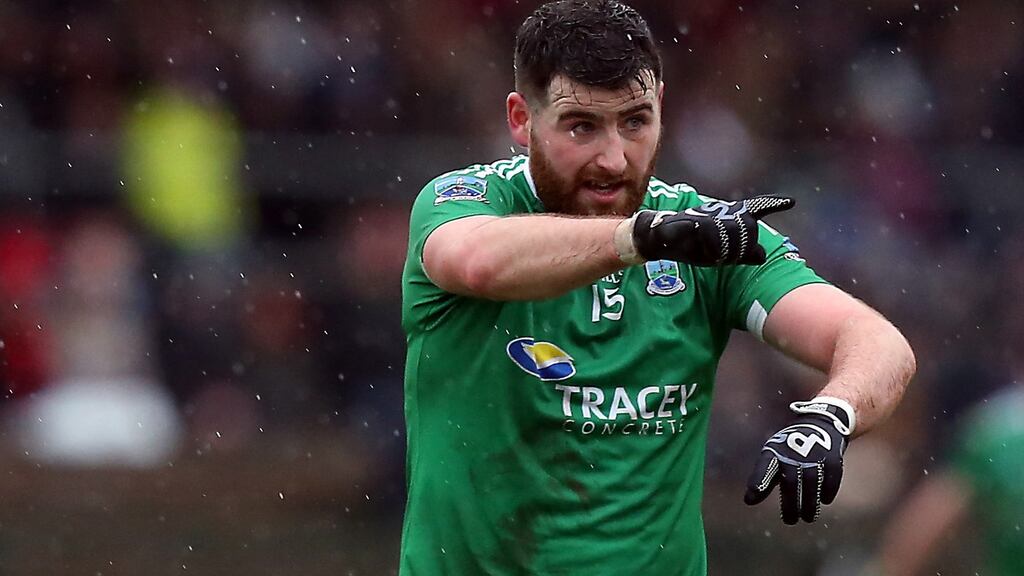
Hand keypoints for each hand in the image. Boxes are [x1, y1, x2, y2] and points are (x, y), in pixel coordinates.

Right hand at [624, 196, 793, 265]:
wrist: (658, 240)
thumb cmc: (688, 245)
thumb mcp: (717, 254)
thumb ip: (740, 254)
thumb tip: (762, 256)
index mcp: (727, 218)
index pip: (753, 208)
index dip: (771, 203)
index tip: (790, 202)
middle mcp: (720, 211)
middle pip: (748, 228)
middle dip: (742, 248)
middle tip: (726, 258)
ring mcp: (707, 214)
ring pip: (732, 232)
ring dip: (725, 250)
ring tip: (713, 257)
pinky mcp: (694, 219)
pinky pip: (712, 233)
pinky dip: (712, 248)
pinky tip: (707, 254)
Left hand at [744, 397, 855, 524]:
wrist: (819, 424)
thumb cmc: (790, 449)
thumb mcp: (774, 457)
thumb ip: (764, 478)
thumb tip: (748, 501)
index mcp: (775, 451)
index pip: (765, 466)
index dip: (759, 481)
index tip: (751, 498)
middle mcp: (793, 451)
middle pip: (790, 480)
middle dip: (790, 503)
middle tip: (790, 521)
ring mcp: (814, 452)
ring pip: (811, 481)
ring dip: (810, 502)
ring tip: (808, 517)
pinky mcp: (832, 455)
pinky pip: (831, 476)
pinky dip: (828, 489)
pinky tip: (825, 501)